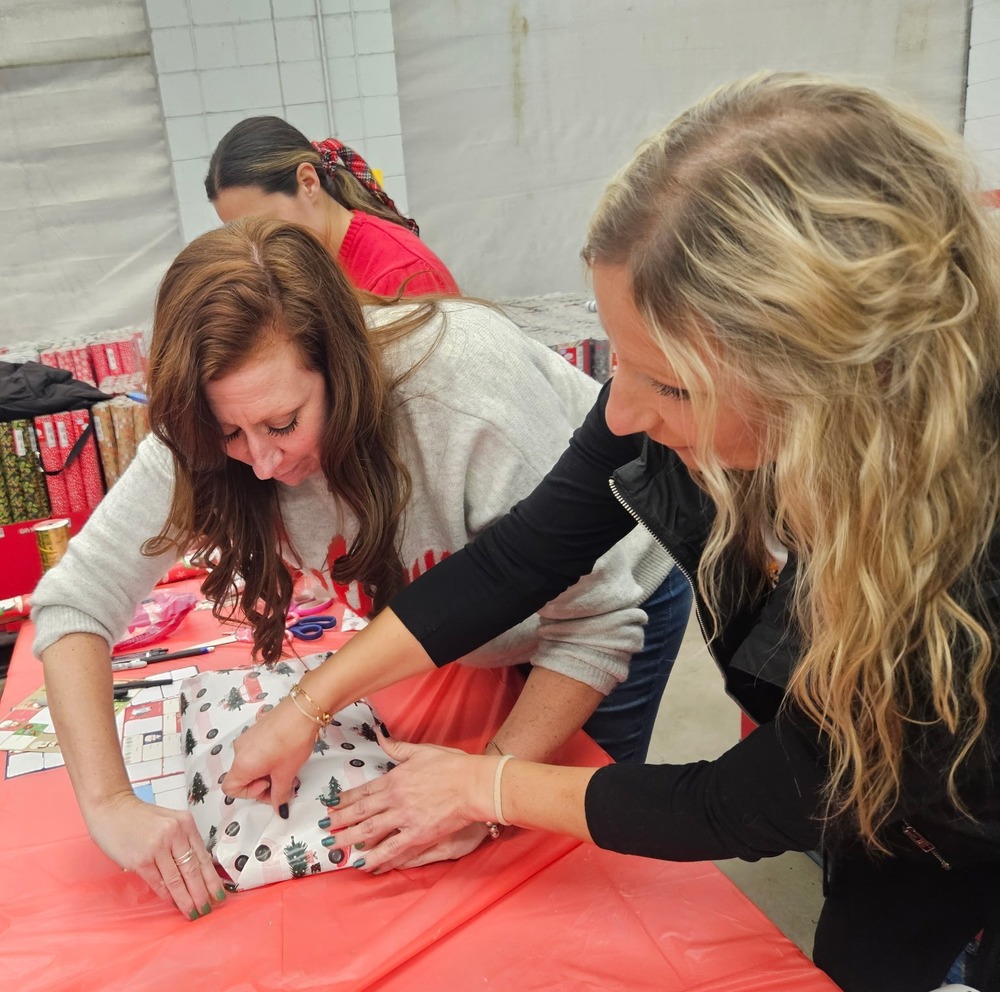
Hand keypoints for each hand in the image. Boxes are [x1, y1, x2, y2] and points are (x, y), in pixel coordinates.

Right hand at [86, 790, 222, 919]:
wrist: (112, 808)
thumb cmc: (139, 816)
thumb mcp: (169, 821)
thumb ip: (182, 840)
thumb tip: (195, 869)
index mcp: (185, 823)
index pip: (203, 856)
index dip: (212, 879)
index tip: (219, 894)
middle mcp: (174, 833)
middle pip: (193, 870)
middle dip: (202, 893)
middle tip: (207, 909)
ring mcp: (157, 847)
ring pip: (177, 879)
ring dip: (186, 899)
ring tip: (193, 912)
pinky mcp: (140, 859)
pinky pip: (158, 882)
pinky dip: (167, 895)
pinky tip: (173, 903)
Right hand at [222, 695, 315, 812]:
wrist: (303, 710)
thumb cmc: (292, 741)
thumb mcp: (286, 773)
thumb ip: (280, 795)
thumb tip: (280, 809)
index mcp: (241, 764)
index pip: (230, 789)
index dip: (250, 794)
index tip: (269, 786)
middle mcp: (240, 751)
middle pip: (243, 777)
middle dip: (264, 785)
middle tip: (286, 784)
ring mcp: (248, 738)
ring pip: (252, 764)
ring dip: (269, 773)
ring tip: (290, 771)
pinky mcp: (257, 730)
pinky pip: (257, 751)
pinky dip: (269, 760)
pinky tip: (288, 757)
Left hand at [324, 736, 497, 872]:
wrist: (472, 784)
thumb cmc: (451, 765)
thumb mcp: (422, 751)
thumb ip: (397, 748)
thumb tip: (379, 737)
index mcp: (395, 778)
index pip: (364, 790)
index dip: (345, 799)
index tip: (331, 805)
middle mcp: (395, 799)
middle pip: (361, 812)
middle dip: (340, 821)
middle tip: (324, 828)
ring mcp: (404, 818)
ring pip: (370, 831)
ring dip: (349, 839)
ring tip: (334, 847)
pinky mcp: (417, 834)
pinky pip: (392, 849)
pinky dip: (376, 857)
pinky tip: (363, 864)